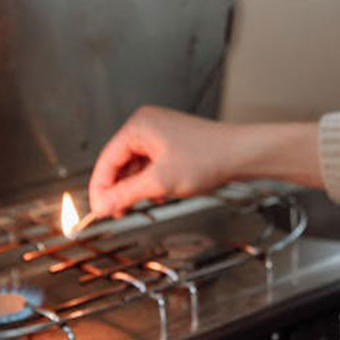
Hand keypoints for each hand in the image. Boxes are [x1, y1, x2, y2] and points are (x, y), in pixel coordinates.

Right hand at [87, 106, 321, 217]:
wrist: (241, 154)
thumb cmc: (207, 158)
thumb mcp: (159, 182)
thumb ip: (125, 194)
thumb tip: (101, 206)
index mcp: (138, 126)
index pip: (106, 160)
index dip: (100, 189)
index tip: (98, 211)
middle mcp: (145, 125)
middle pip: (118, 163)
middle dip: (117, 190)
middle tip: (115, 214)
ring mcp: (159, 133)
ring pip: (134, 167)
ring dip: (133, 188)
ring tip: (135, 207)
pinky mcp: (171, 144)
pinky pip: (149, 165)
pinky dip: (148, 183)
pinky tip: (156, 197)